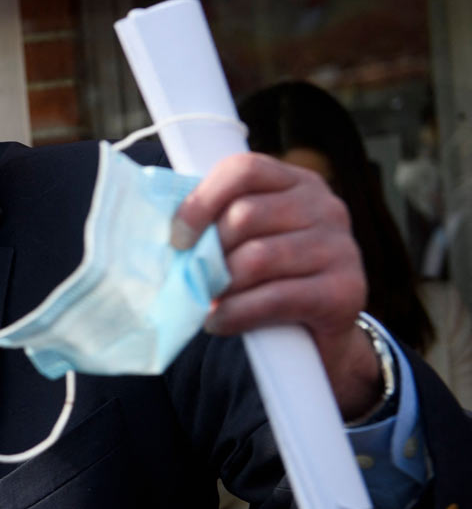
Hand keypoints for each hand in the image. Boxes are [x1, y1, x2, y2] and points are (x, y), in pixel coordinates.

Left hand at [172, 152, 381, 416]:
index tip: (177, 238)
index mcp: (296, 183)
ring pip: (257, 258)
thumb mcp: (245, 243)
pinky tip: (219, 321)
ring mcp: (341, 247)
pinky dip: (235, 313)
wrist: (318, 338)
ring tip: (207, 301)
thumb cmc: (267, 281)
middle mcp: (326, 207)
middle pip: (245, 215)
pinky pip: (275, 298)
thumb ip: (215, 226)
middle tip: (196, 279)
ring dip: (221, 286)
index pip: (243, 170)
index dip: (201, 201)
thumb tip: (163, 234)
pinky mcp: (346, 290)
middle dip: (210, 253)